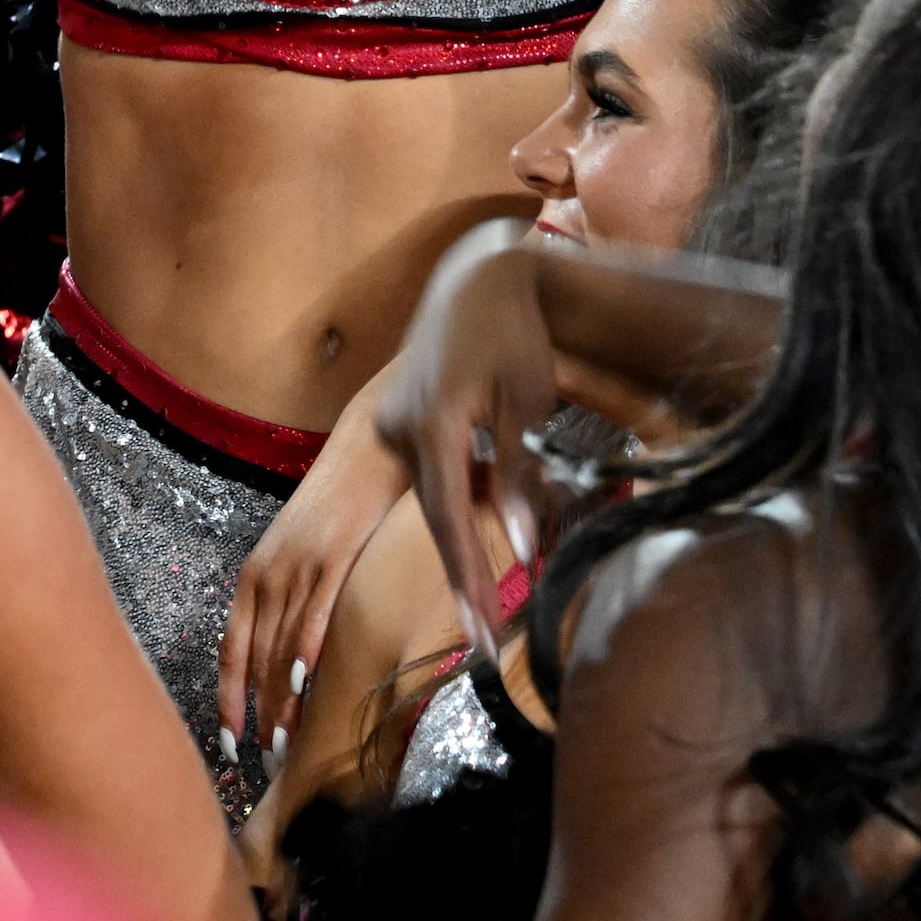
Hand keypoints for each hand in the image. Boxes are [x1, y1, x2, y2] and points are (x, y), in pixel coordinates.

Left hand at [218, 372, 406, 765]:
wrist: (370, 449)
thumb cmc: (340, 510)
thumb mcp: (305, 558)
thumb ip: (294, 604)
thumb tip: (292, 661)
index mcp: (254, 576)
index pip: (231, 649)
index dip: (227, 697)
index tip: (228, 740)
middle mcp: (266, 572)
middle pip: (252, 656)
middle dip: (254, 711)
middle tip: (260, 758)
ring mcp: (298, 564)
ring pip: (280, 644)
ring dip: (279, 697)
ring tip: (284, 742)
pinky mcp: (332, 556)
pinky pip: (315, 612)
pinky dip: (305, 650)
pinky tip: (304, 684)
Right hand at [373, 225, 558, 644]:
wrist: (476, 277)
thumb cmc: (513, 333)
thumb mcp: (528, 400)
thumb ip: (518, 475)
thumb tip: (521, 549)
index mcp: (435, 420)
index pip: (449, 516)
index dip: (467, 576)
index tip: (482, 631)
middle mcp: (401, 425)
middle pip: (433, 517)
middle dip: (462, 579)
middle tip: (481, 644)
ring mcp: (393, 421)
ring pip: (429, 499)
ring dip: (458, 548)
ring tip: (481, 610)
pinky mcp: (399, 420)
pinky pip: (426, 477)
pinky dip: (452, 511)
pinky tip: (474, 537)